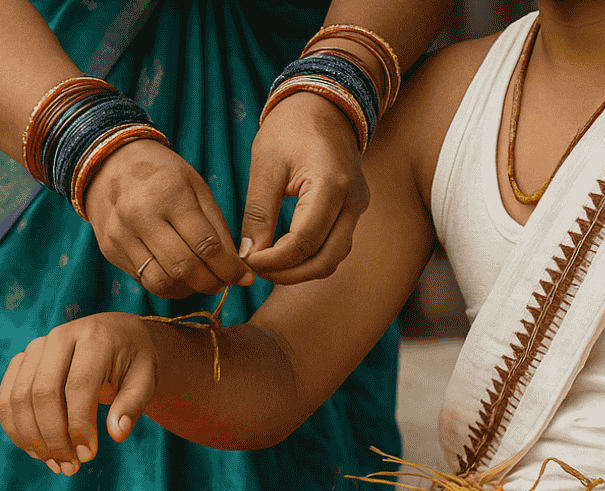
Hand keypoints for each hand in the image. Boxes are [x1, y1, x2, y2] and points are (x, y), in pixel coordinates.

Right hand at [0, 312, 155, 475]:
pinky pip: (7, 398)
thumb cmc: (134, 362)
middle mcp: (60, 337)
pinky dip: (16, 429)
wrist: (117, 336)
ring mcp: (37, 347)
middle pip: (43, 393)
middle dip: (54, 437)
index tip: (88, 455)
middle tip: (70, 468)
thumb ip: (132, 405)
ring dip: (32, 438)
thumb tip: (117, 434)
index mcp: (95, 338)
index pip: (78, 386)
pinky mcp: (23, 360)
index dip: (79, 425)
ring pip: (19, 398)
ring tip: (56, 464)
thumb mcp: (145, 380)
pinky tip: (36, 452)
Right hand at [84, 139, 254, 298]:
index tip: (244, 277)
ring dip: (190, 290)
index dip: (229, 268)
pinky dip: (169, 286)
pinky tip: (181, 278)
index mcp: (168, 194)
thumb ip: (218, 230)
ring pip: (161, 282)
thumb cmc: (165, 175)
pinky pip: (145, 281)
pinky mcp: (110, 250)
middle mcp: (139, 216)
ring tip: (204, 281)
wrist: (112, 163)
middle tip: (225, 282)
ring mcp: (120, 235)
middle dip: (211, 282)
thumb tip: (240, 271)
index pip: (206, 245)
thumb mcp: (197, 189)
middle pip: (183, 268)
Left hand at [241, 91, 369, 284]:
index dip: (275, 260)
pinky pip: (336, 245)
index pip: (304, 242)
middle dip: (289, 274)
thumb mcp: (265, 166)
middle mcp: (352, 201)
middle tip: (256, 271)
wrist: (325, 103)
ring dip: (301, 270)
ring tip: (268, 265)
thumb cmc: (291, 128)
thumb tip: (246, 255)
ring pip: (333, 258)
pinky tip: (284, 254)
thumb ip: (258, 214)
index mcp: (330, 186)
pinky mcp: (354, 210)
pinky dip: (311, 257)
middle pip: (325, 259)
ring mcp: (358, 207)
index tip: (248, 261)